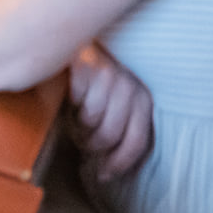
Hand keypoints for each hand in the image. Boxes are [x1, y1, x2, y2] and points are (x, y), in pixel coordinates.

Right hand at [67, 43, 153, 178]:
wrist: (76, 36)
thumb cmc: (94, 78)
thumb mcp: (116, 103)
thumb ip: (120, 125)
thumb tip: (109, 170)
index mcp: (143, 99)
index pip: (136, 142)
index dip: (118, 164)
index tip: (104, 176)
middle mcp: (130, 86)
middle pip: (109, 135)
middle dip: (90, 143)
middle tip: (81, 137)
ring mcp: (108, 75)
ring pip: (89, 119)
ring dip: (77, 122)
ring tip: (74, 114)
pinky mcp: (85, 65)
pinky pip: (76, 99)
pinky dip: (68, 100)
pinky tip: (69, 95)